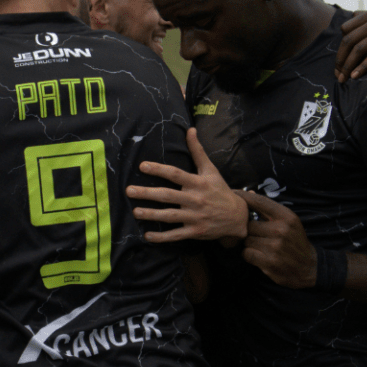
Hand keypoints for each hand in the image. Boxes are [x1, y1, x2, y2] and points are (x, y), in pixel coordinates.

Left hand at [131, 128, 248, 241]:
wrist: (237, 216)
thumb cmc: (219, 190)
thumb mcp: (211, 170)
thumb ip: (198, 151)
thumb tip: (190, 129)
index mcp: (198, 183)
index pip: (176, 174)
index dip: (159, 170)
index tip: (142, 166)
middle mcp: (195, 200)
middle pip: (168, 196)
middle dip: (147, 193)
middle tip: (129, 190)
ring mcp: (195, 217)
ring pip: (170, 216)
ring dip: (151, 215)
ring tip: (135, 212)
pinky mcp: (195, 232)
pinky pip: (176, 235)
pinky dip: (162, 237)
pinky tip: (147, 236)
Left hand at [237, 191, 319, 288]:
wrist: (308, 266)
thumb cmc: (295, 241)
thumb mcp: (289, 222)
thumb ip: (269, 210)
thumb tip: (248, 193)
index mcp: (286, 216)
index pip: (260, 202)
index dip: (243, 196)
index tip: (233, 193)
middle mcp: (281, 229)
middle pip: (249, 224)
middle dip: (250, 231)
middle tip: (259, 236)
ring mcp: (275, 246)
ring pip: (247, 240)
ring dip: (250, 244)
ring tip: (262, 247)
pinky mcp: (269, 261)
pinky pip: (246, 253)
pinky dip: (249, 255)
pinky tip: (259, 256)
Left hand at [335, 9, 366, 80]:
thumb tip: (348, 25)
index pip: (345, 30)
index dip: (340, 48)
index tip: (339, 63)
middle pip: (349, 40)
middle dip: (340, 60)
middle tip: (338, 75)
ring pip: (359, 48)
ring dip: (349, 66)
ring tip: (344, 78)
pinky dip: (363, 67)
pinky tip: (356, 76)